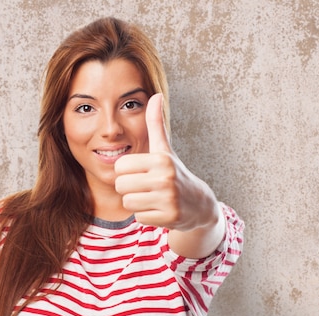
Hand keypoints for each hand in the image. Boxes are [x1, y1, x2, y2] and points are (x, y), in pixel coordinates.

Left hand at [114, 93, 217, 232]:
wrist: (199, 204)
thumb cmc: (175, 173)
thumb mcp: (165, 149)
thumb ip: (155, 123)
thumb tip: (155, 95)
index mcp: (160, 159)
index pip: (120, 167)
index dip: (126, 172)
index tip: (140, 173)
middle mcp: (165, 178)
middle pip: (121, 186)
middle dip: (129, 188)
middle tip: (145, 187)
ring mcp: (168, 199)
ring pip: (128, 203)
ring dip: (137, 203)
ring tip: (152, 198)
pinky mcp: (169, 217)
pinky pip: (139, 217)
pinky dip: (147, 215)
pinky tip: (159, 209)